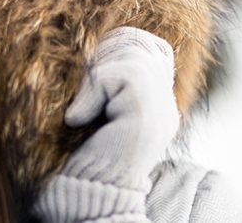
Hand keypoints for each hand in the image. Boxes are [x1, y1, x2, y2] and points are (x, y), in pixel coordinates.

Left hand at [34, 27, 179, 221]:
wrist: (85, 196)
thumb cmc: (77, 155)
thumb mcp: (92, 108)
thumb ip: (101, 81)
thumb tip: (89, 47)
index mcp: (154, 102)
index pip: (152, 46)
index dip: (118, 44)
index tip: (92, 69)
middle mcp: (164, 105)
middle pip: (142, 43)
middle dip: (105, 52)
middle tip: (83, 90)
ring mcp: (161, 110)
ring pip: (133, 54)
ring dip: (96, 73)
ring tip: (81, 106)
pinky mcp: (148, 115)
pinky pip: (126, 73)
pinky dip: (95, 87)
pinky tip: (79, 117)